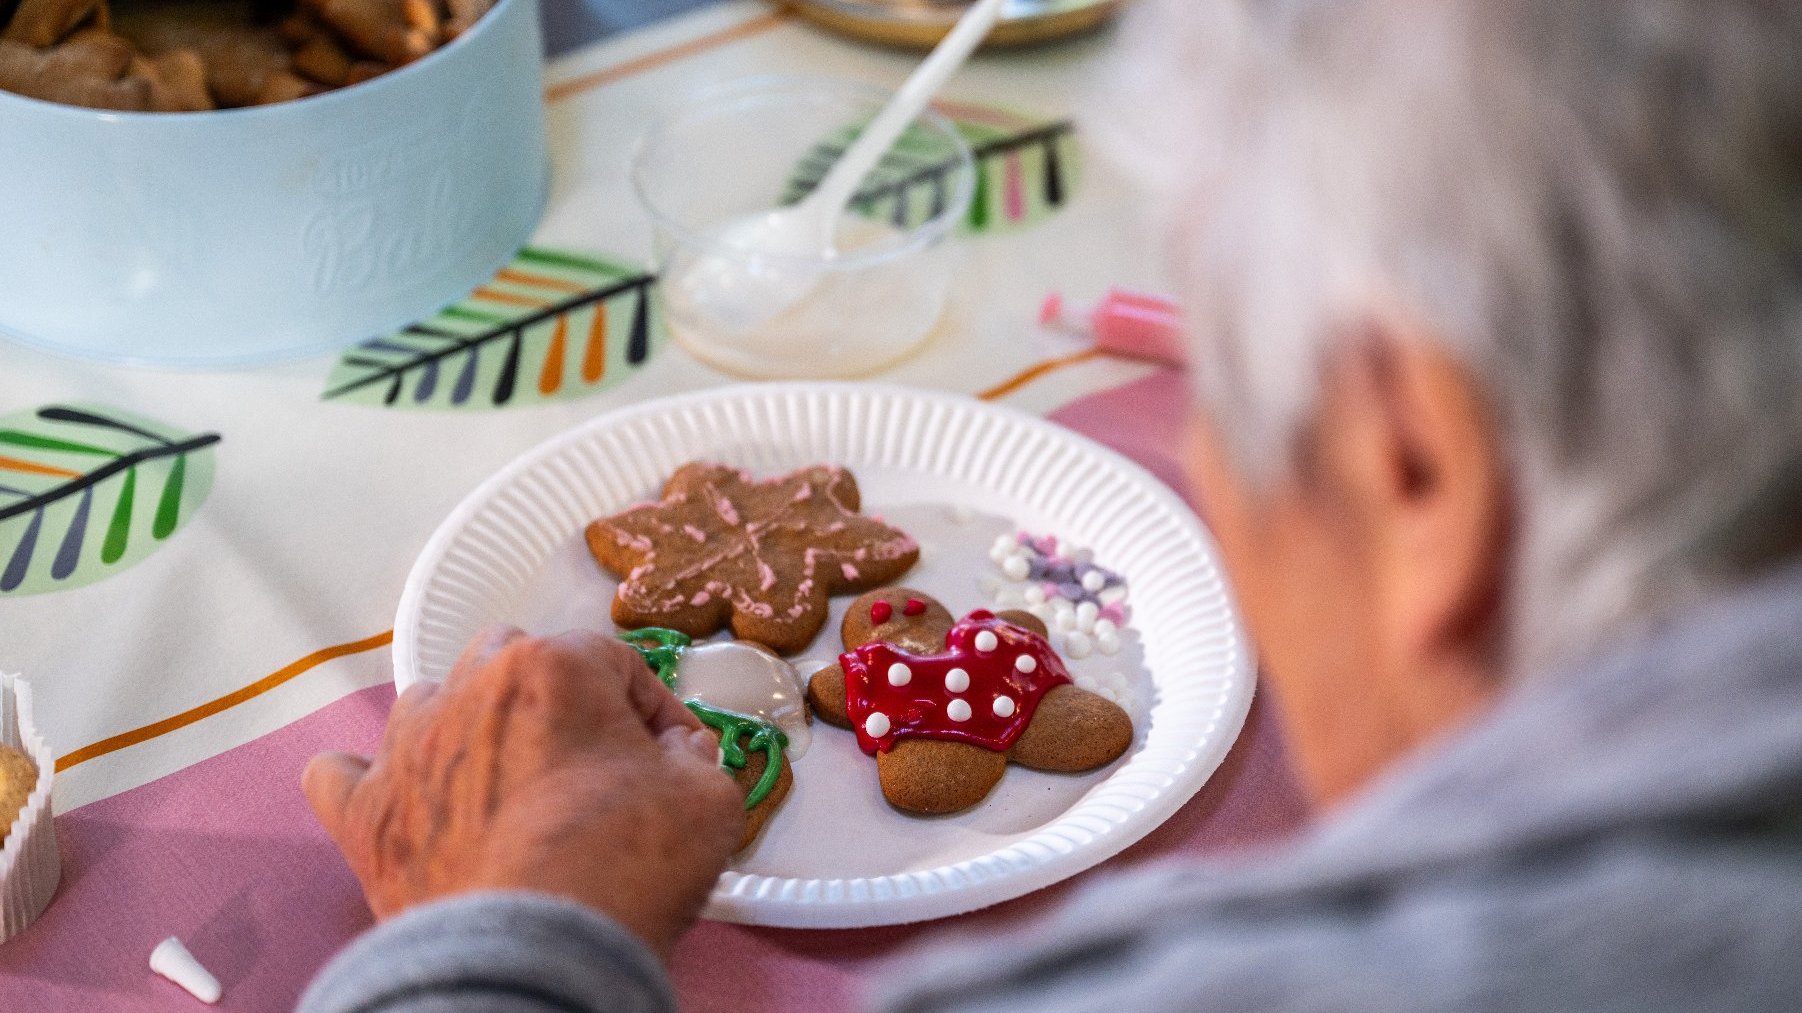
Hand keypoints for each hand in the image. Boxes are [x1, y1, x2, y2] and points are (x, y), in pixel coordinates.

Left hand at [303, 627, 744, 959]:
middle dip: (558, 700)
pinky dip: (371, 780)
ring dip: (471, 725)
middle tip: (594, 760)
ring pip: (434, 701)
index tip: (672, 750)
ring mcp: (408, 751)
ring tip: (509, 779)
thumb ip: (699, 758)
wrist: (536, 954)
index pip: (615, 662)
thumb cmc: (614, 872)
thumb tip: (680, 758)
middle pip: (517, 661)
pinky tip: (398, 795)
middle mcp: (470, 691)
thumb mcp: (708, 802)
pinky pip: (341, 773)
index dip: (655, 709)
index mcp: (552, 667)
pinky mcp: (367, 816)